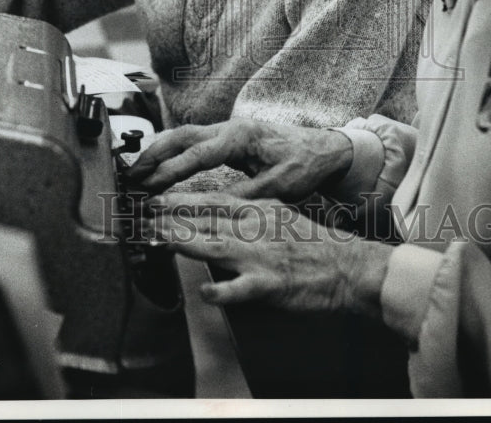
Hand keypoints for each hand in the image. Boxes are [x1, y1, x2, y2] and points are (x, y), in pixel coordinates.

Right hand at [128, 117, 352, 199]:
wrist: (323, 148)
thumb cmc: (304, 163)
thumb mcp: (278, 185)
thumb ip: (246, 196)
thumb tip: (214, 209)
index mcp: (240, 136)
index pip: (197, 153)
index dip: (171, 171)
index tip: (151, 186)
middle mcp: (229, 128)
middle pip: (181, 136)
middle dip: (153, 154)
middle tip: (131, 174)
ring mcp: (227, 130)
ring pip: (184, 136)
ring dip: (159, 151)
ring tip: (138, 171)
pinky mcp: (228, 138)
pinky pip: (193, 142)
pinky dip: (173, 152)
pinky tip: (161, 167)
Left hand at [150, 191, 390, 316]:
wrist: (348, 266)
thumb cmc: (314, 244)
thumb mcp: (280, 215)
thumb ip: (248, 215)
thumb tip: (216, 218)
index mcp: (259, 210)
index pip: (212, 200)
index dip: (181, 199)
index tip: (155, 198)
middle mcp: (256, 229)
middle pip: (206, 220)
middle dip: (171, 218)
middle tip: (142, 216)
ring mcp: (262, 256)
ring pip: (215, 246)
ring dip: (184, 243)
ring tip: (158, 241)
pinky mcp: (270, 284)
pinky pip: (241, 288)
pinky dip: (221, 290)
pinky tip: (204, 293)